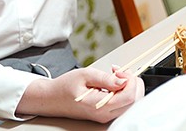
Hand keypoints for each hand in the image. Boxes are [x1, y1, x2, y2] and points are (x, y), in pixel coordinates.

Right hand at [16, 66, 144, 122]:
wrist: (51, 99)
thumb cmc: (64, 87)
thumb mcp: (85, 75)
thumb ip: (106, 78)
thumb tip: (124, 79)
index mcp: (100, 106)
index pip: (129, 97)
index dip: (130, 81)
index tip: (120, 70)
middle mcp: (105, 115)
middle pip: (134, 102)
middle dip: (132, 83)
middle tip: (120, 71)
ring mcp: (105, 116)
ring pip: (130, 103)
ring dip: (128, 86)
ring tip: (116, 74)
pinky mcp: (105, 113)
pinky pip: (122, 104)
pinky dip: (123, 91)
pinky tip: (114, 82)